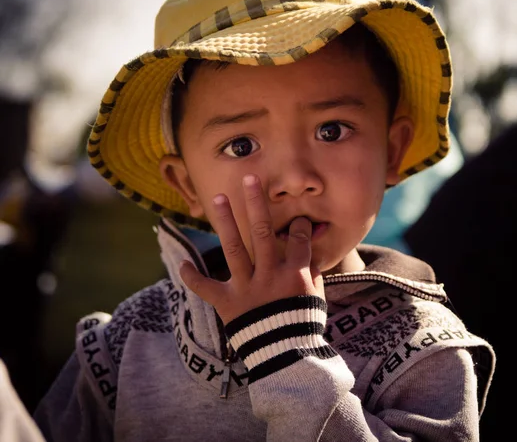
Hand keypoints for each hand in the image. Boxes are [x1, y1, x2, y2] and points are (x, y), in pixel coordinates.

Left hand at [180, 174, 324, 324]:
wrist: (285, 357)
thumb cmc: (302, 326)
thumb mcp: (315, 298)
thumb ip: (310, 275)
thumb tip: (308, 256)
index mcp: (294, 273)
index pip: (298, 239)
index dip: (299, 225)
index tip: (297, 218)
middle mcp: (270, 274)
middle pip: (262, 232)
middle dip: (255, 203)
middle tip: (249, 178)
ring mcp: (247, 287)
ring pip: (234, 248)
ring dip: (225, 221)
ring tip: (218, 198)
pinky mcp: (228, 303)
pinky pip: (206, 287)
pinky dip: (192, 277)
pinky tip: (182, 264)